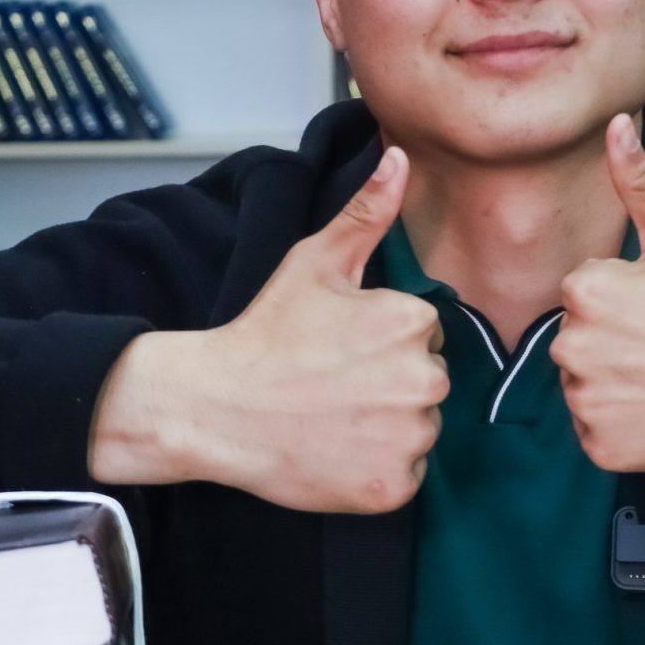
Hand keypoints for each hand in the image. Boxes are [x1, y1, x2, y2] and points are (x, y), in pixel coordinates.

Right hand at [89, 145, 447, 512]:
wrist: (216, 408)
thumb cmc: (266, 333)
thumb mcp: (314, 263)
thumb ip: (367, 213)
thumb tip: (401, 157)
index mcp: (411, 321)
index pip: (423, 333)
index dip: (381, 340)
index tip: (338, 348)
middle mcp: (422, 380)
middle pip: (427, 382)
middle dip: (390, 384)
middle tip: (332, 386)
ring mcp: (408, 438)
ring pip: (419, 429)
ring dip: (387, 428)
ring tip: (332, 419)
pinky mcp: (392, 487)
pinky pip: (404, 476)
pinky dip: (375, 471)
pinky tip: (335, 453)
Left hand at [548, 115, 644, 472]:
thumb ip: (639, 181)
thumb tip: (615, 124)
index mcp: (585, 292)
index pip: (586, 293)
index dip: (628, 299)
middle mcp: (573, 349)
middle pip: (580, 340)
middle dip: (615, 340)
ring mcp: (587, 404)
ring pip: (585, 386)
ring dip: (616, 383)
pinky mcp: (602, 449)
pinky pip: (597, 430)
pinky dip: (623, 426)